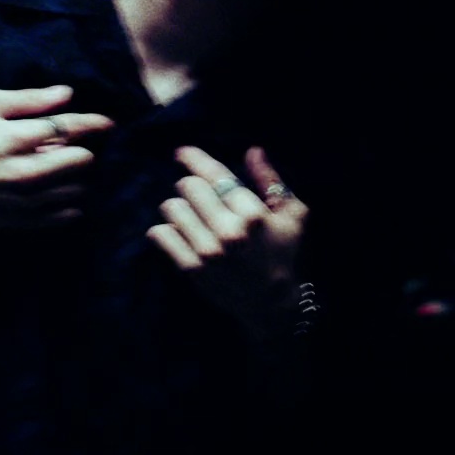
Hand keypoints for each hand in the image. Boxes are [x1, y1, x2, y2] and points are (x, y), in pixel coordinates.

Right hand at [0, 85, 112, 227]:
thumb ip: (27, 98)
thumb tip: (67, 93)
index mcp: (14, 138)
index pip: (67, 128)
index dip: (93, 123)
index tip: (108, 123)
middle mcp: (23, 171)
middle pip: (80, 161)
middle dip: (86, 151)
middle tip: (80, 147)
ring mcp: (25, 200)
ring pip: (77, 188)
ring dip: (79, 177)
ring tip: (66, 169)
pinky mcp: (24, 220)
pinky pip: (66, 214)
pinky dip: (73, 202)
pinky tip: (64, 191)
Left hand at [148, 145, 309, 339]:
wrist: (271, 303)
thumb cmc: (283, 253)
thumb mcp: (292, 215)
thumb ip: (271, 181)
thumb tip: (253, 151)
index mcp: (253, 214)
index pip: (215, 175)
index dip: (194, 158)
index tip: (182, 152)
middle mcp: (229, 231)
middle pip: (188, 187)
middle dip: (190, 186)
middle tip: (195, 194)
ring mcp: (208, 251)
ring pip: (172, 208)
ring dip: (178, 207)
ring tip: (188, 215)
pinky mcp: (191, 268)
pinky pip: (161, 235)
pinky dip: (163, 229)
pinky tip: (175, 232)